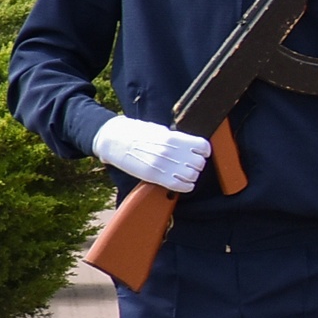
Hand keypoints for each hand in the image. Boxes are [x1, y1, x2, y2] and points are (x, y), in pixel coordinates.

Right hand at [91, 115, 210, 190]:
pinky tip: (181, 183)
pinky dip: (185, 186)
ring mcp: (164, 165)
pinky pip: (181, 186)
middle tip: (189, 165)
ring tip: (184, 174)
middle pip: (200, 163)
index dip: (204, 152)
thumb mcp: (160, 130)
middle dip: (197, 165)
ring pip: (193, 176)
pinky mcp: (155, 176)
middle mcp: (172, 151)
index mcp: (174, 137)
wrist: (114, 139)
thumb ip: (176, 138)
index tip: (200, 154)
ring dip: (191, 176)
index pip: (204, 147)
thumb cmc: (135, 132)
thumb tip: (189, 145)